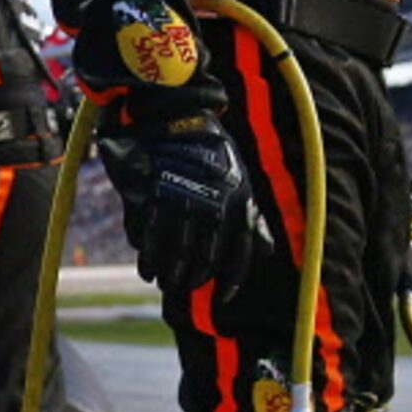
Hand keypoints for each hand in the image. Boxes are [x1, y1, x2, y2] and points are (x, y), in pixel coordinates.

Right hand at [98, 114, 253, 297]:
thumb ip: (251, 218)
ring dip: (166, 273)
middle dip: (192, 278)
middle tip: (183, 284)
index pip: (238, 256)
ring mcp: (179, 201)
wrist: (174, 114)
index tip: (222, 297)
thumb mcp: (240, 179)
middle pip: (202, 260)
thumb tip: (265, 252)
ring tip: (161, 280)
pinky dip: (146, 255)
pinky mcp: (150, 196)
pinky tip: (146, 265)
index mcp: (237, 203)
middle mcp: (211, 206)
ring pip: (173, 253)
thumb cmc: (211, 152)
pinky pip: (148, 236)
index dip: (230, 281)